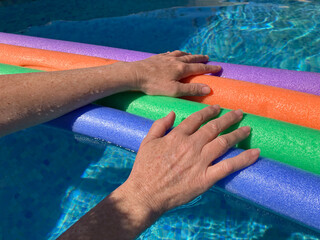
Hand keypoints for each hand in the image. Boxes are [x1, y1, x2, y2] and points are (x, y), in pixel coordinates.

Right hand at [122, 105, 259, 214]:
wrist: (146, 193)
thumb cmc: (144, 168)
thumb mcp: (147, 142)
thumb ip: (160, 125)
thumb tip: (173, 113)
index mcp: (177, 136)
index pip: (197, 118)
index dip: (208, 111)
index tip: (216, 107)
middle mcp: (191, 145)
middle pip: (214, 127)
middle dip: (228, 118)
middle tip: (239, 113)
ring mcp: (200, 161)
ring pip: (224, 143)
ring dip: (238, 134)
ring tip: (248, 128)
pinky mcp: (206, 178)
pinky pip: (228, 166)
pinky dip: (243, 159)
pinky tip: (255, 153)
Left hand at [129, 50, 220, 96]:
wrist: (135, 74)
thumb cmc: (154, 85)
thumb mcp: (174, 90)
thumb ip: (191, 89)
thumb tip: (208, 88)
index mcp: (181, 69)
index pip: (199, 68)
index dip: (210, 68)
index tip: (218, 68)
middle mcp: (175, 60)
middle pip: (191, 58)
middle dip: (200, 59)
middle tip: (207, 58)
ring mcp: (166, 57)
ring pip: (181, 54)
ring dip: (188, 54)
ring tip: (192, 55)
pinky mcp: (157, 58)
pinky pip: (169, 53)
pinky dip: (175, 53)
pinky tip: (173, 54)